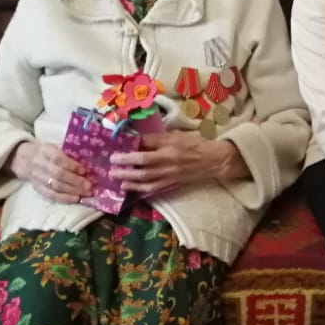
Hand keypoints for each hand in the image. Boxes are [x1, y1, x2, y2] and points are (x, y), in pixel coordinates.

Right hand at [10, 140, 91, 202]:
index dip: (71, 165)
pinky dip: (64, 198)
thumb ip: (68, 152)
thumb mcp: (55, 146)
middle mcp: (39, 164)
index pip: (58, 159)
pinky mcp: (38, 188)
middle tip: (89, 185)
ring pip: (56, 186)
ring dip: (73, 191)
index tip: (84, 170)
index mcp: (45, 151)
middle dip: (75, 181)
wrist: (25, 160)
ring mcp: (38, 178)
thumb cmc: (46, 152)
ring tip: (86, 193)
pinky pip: (51, 195)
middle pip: (58, 174)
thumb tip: (87, 160)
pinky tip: (76, 199)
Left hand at [111, 131, 244, 195]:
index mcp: (171, 144)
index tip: (119, 143)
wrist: (213, 161)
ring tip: (116, 177)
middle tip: (111, 161)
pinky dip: (139, 189)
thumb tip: (138, 140)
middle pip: (143, 161)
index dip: (132, 143)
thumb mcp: (178, 135)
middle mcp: (169, 159)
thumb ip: (159, 138)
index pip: (147, 142)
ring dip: (128, 178)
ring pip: (145, 178)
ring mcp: (170, 174)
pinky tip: (129, 188)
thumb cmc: (195, 144)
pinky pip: (153, 188)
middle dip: (125, 162)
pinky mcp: (172, 184)